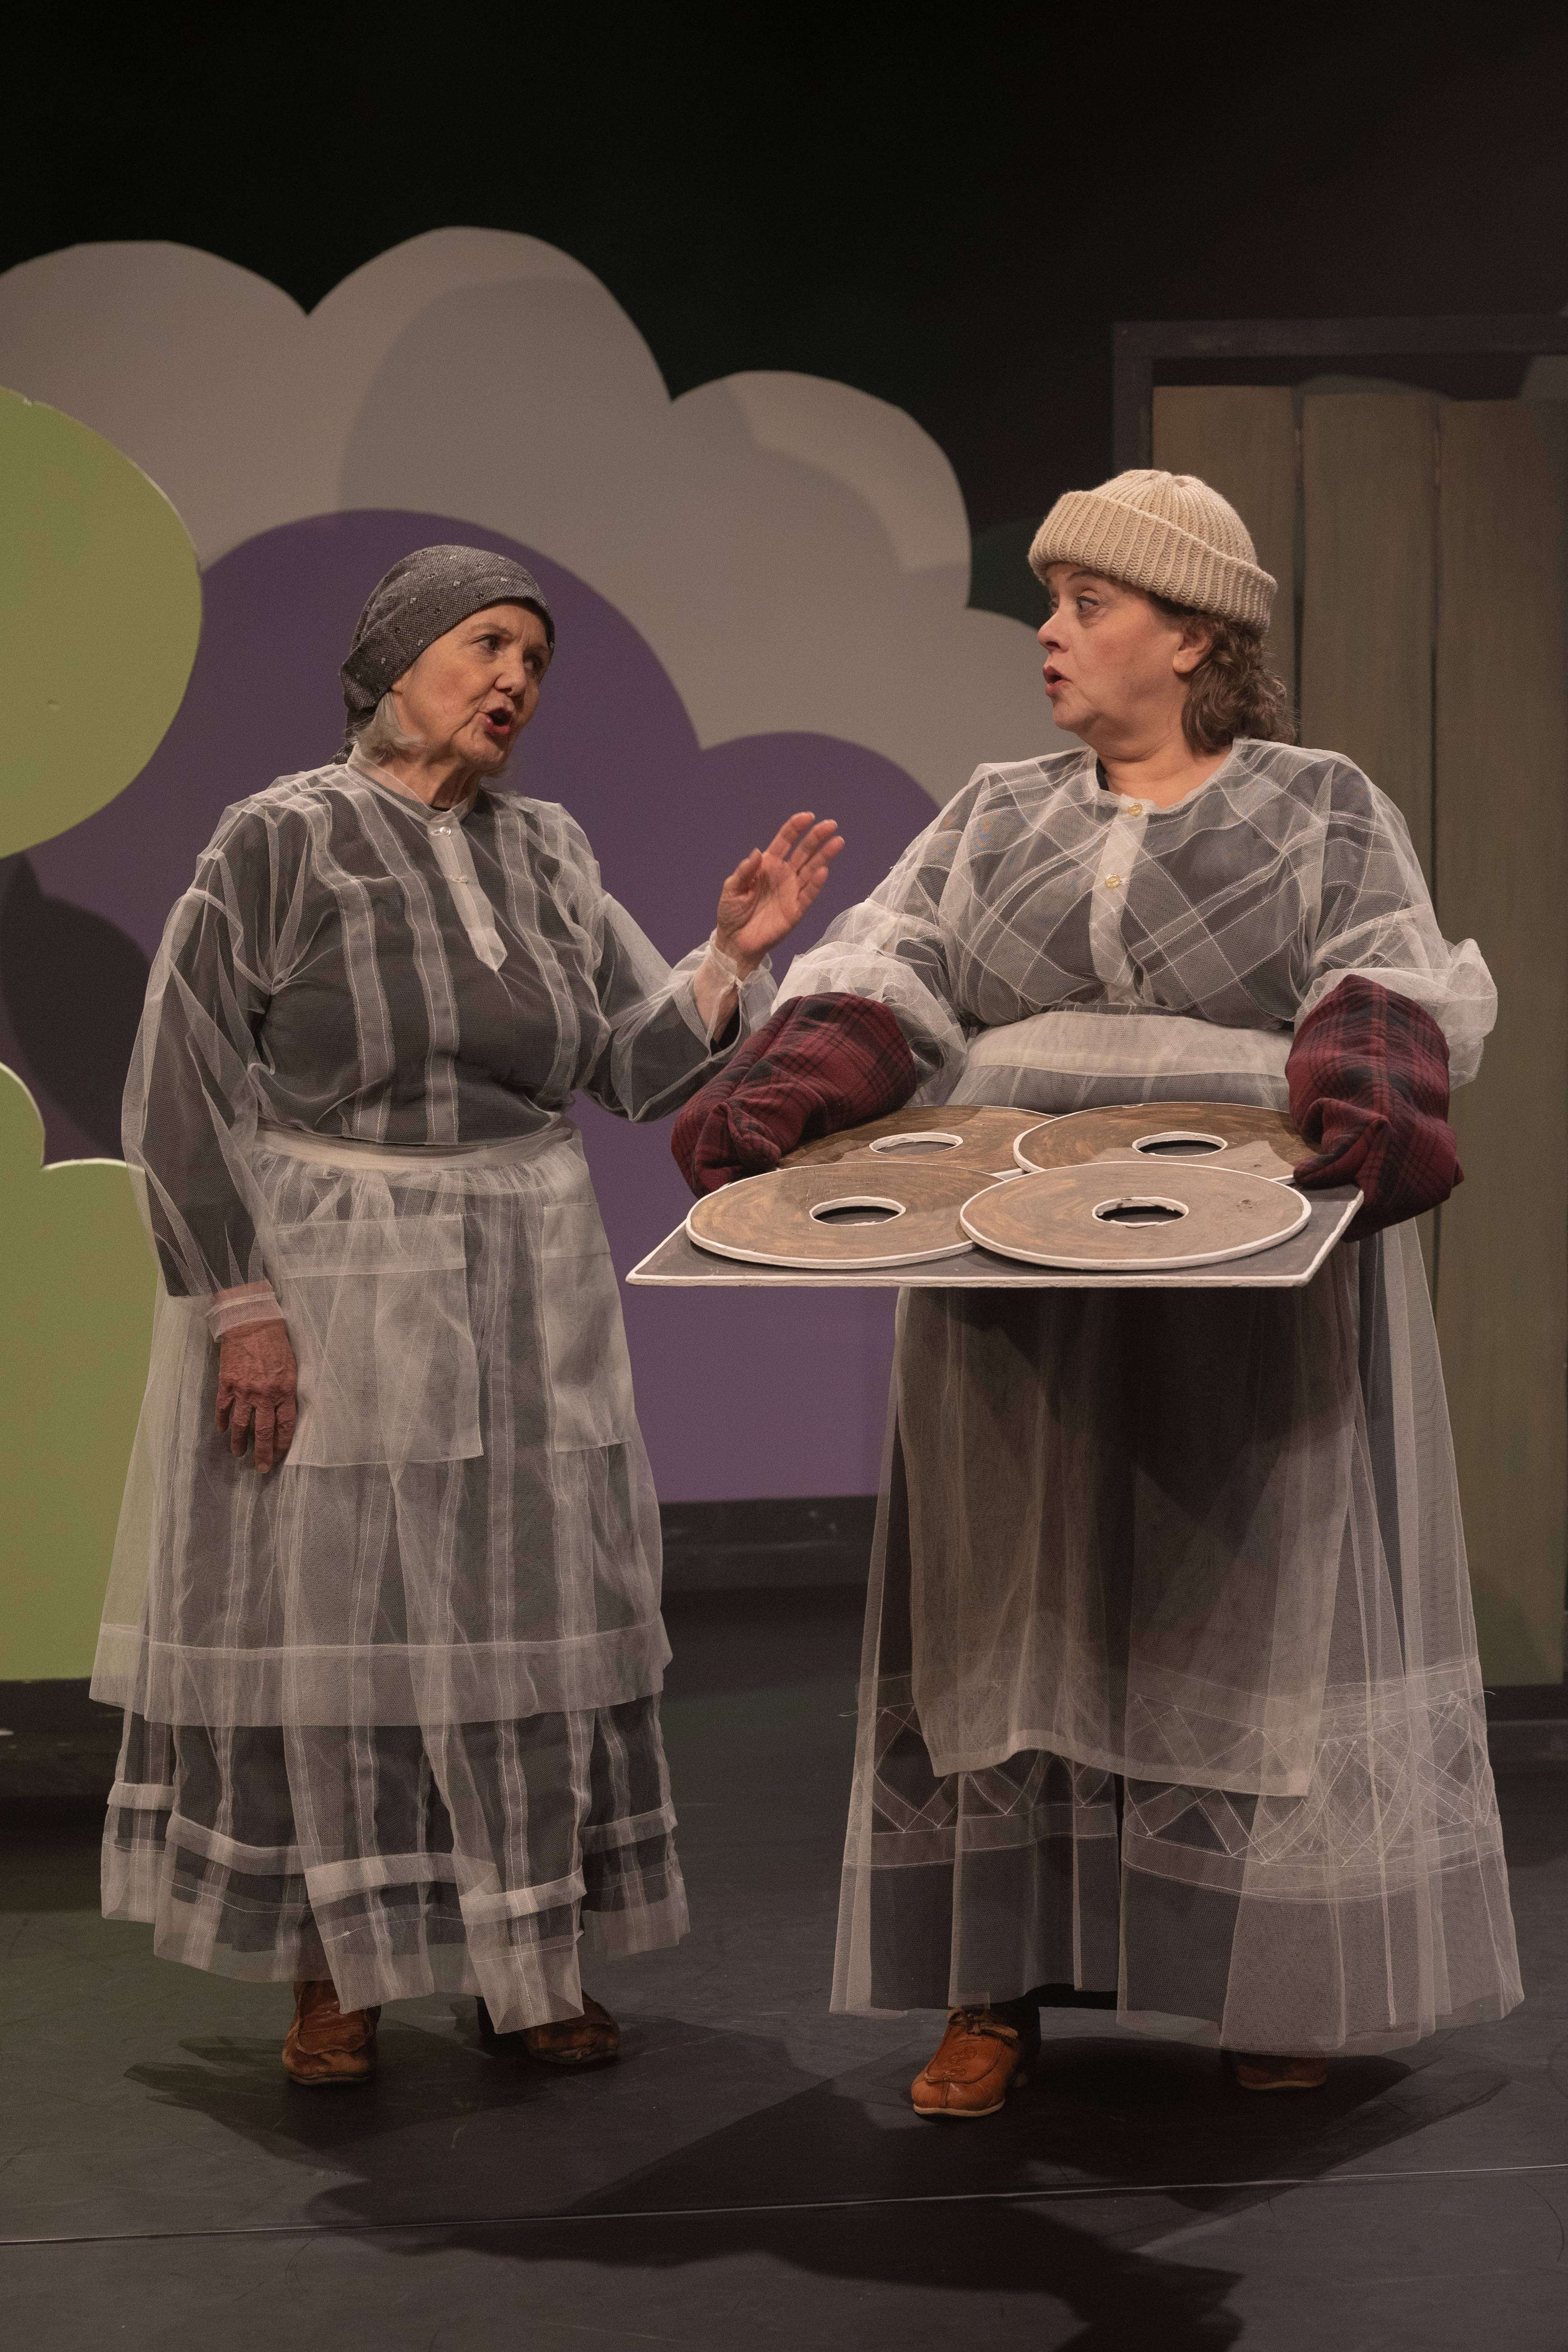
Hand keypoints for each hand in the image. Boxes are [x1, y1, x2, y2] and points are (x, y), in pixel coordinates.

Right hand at [216, 1319, 297, 1472]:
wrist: (251, 1321)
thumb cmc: (276, 1341)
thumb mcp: (292, 1366)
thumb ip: (288, 1390)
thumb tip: (284, 1410)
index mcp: (285, 1390)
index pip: (285, 1426)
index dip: (282, 1444)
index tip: (279, 1456)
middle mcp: (264, 1394)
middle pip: (263, 1432)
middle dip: (262, 1453)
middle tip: (260, 1468)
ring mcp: (243, 1390)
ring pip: (240, 1425)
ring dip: (239, 1442)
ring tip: (238, 1454)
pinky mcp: (227, 1383)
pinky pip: (223, 1408)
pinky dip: (222, 1421)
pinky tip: (222, 1431)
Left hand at [715, 813, 843, 971]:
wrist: (735, 941)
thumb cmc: (731, 913)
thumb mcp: (731, 888)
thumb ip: (744, 871)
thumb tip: (757, 852)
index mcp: (768, 865)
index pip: (785, 842)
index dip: (795, 828)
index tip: (807, 817)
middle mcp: (784, 875)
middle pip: (804, 852)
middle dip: (816, 837)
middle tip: (830, 825)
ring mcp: (792, 891)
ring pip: (812, 869)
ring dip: (824, 856)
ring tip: (837, 842)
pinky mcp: (796, 910)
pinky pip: (808, 894)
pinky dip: (816, 883)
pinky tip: (824, 870)